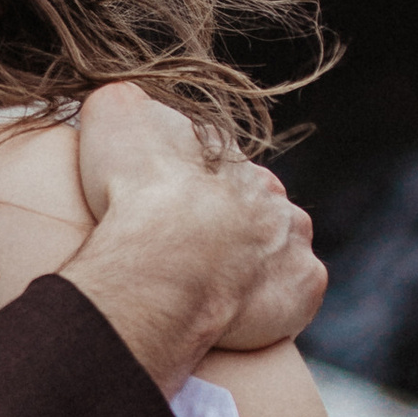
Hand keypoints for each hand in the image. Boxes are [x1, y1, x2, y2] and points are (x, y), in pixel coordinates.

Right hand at [72, 83, 325, 370]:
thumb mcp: (114, 115)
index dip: (194, 193)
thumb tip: (121, 101)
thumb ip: (123, 101)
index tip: (170, 213)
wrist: (163, 261)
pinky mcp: (303, 286)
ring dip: (254, 265)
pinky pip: (294, 297)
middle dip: (229, 229)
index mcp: (229, 157)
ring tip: (210, 290)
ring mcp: (293, 240)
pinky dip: (272, 306)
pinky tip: (235, 315)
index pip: (220, 171)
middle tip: (189, 256)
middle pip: (255, 210)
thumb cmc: (136, 191)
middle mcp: (271, 194)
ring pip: (280, 250)